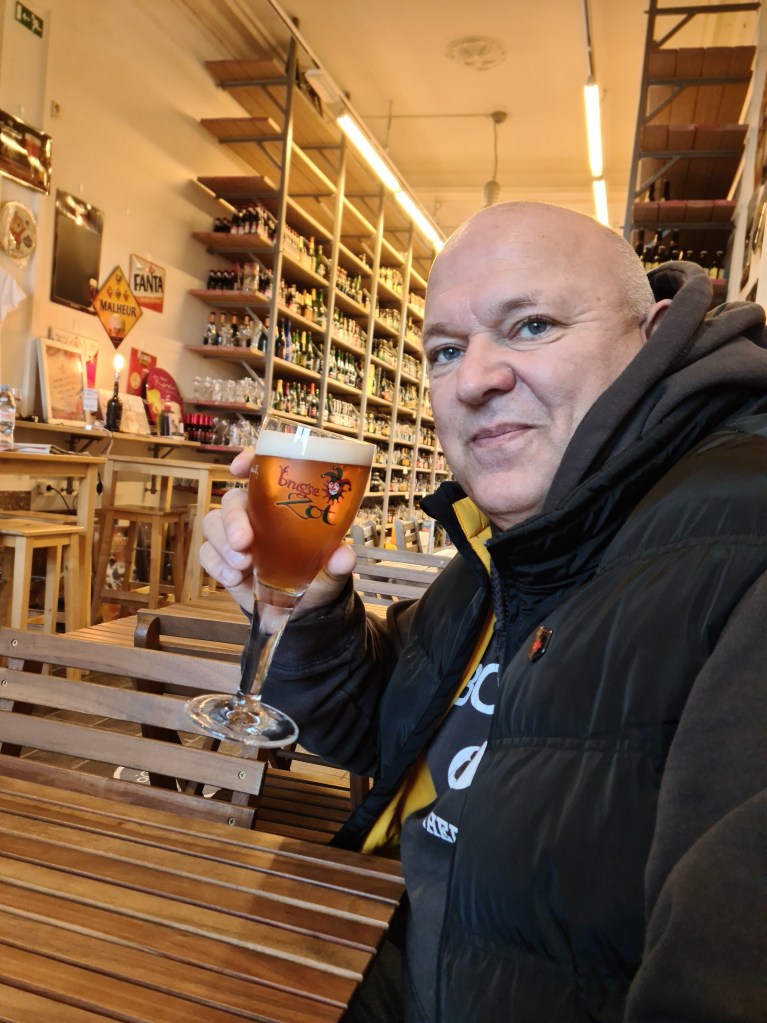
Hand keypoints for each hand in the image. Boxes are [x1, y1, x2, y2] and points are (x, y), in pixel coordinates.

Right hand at [200, 448, 356, 614]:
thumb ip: (337, 564)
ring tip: (242, 567)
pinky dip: (217, 565)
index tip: (239, 467)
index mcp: (283, 506)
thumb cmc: (317, 578)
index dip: (248, 462)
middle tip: (242, 542)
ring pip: (212, 523)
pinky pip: (206, 553)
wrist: (301, 611)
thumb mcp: (332, 572)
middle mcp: (257, 515)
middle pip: (232, 500)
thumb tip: (345, 557)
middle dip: (232, 518)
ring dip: (222, 545)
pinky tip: (234, 579)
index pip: (262, 472)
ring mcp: (235, 536)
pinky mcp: (222, 559)